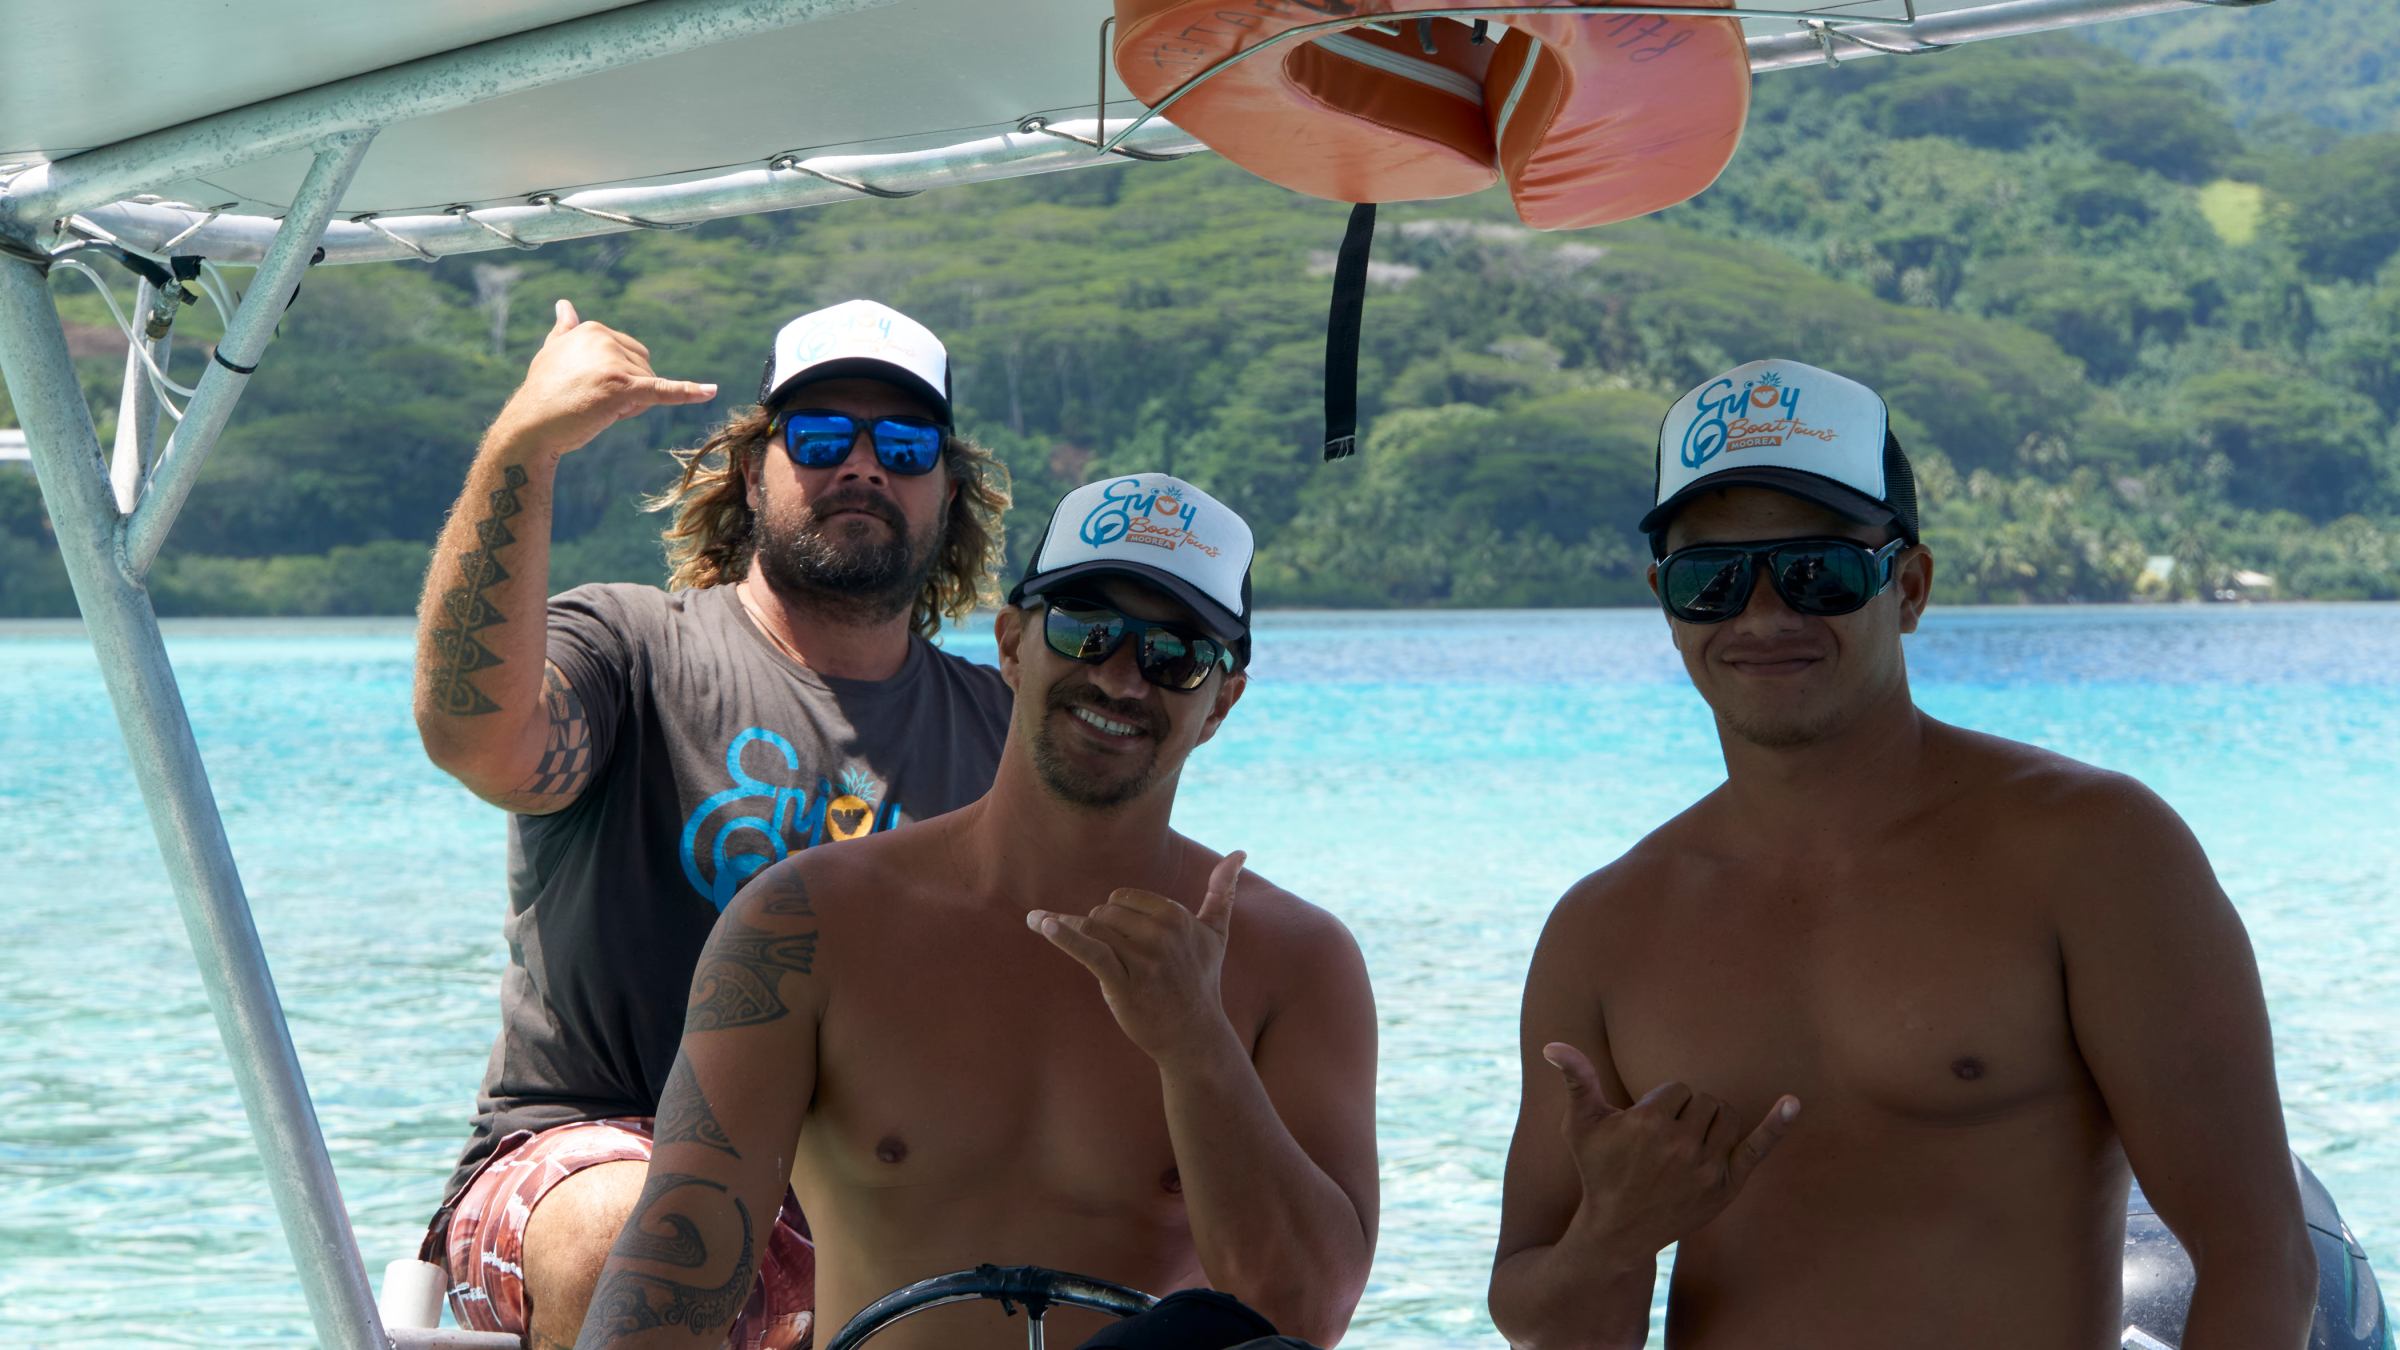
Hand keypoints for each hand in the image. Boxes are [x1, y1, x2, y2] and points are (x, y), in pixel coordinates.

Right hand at [490, 300, 716, 458]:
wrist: (530, 428)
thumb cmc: (543, 395)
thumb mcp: (552, 354)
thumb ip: (564, 330)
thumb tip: (565, 304)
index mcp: (593, 329)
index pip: (631, 355)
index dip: (618, 379)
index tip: (587, 390)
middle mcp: (604, 339)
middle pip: (645, 369)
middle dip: (629, 392)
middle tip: (591, 403)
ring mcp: (614, 362)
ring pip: (649, 386)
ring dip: (631, 406)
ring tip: (595, 409)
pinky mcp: (623, 388)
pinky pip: (663, 390)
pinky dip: (688, 392)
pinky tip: (711, 392)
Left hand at [1029, 851, 1246, 1068]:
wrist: (1194, 1036)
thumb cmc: (1200, 981)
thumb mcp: (1215, 934)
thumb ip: (1222, 892)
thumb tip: (1239, 853)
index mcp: (1176, 917)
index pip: (1122, 900)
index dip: (1117, 921)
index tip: (1128, 944)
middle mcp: (1161, 934)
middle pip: (1104, 914)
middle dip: (1101, 933)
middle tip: (1120, 962)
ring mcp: (1143, 959)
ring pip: (1093, 931)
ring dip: (1078, 938)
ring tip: (1077, 948)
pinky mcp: (1124, 983)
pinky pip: (1089, 951)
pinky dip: (1064, 936)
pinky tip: (1043, 923)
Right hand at [1545, 1043, 1797, 1263]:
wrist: (1618, 1230)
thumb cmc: (1597, 1170)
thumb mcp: (1581, 1125)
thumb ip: (1576, 1080)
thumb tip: (1554, 1045)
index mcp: (1648, 1122)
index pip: (1678, 1088)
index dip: (1662, 1106)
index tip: (1645, 1131)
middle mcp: (1681, 1144)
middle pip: (1705, 1100)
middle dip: (1686, 1114)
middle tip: (1664, 1144)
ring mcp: (1707, 1167)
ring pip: (1727, 1117)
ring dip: (1711, 1125)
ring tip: (1687, 1148)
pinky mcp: (1726, 1185)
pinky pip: (1758, 1147)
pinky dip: (1777, 1124)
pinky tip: (1794, 1102)